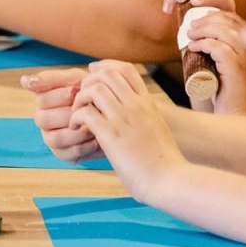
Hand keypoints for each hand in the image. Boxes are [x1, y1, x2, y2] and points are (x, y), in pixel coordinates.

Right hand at [22, 67, 101, 161]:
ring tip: (94, 122)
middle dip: (70, 113)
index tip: (78, 90)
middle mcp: (43, 120)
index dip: (62, 95)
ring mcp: (52, 138)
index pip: (41, 100)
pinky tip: (97, 135)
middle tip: (89, 107)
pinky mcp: (65, 154)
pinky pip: (70, 153)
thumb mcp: (77, 80)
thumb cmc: (92, 93)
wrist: (113, 112)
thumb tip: (23, 80)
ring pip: (54, 139)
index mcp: (42, 101)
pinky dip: (86, 144)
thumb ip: (53, 79)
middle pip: (44, 120)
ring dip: (77, 130)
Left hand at [70, 60, 189, 193]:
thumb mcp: (158, 128)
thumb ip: (144, 116)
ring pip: (94, 89)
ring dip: (80, 100)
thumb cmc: (164, 161)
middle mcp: (136, 106)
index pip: (125, 69)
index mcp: (147, 103)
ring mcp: (123, 119)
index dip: (105, 68)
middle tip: (83, 101)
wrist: (169, 179)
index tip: (94, 76)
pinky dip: (76, 119)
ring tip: (79, 116)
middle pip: (107, 74)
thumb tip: (135, 115)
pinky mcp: (111, 136)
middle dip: (88, 83)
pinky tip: (78, 130)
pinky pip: (86, 113)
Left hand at [184, 8, 245, 115]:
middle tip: (191, 26)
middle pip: (231, 21)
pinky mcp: (236, 68)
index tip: (200, 21)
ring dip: (203, 29)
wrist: (242, 119)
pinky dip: (202, 43)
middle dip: (208, 19)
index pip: (237, 20)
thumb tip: (201, 42)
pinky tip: (193, 47)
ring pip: (224, 31)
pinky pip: (217, 47)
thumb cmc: (233, 98)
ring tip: (190, 34)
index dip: (217, 16)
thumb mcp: (231, 71)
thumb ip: (224, 56)